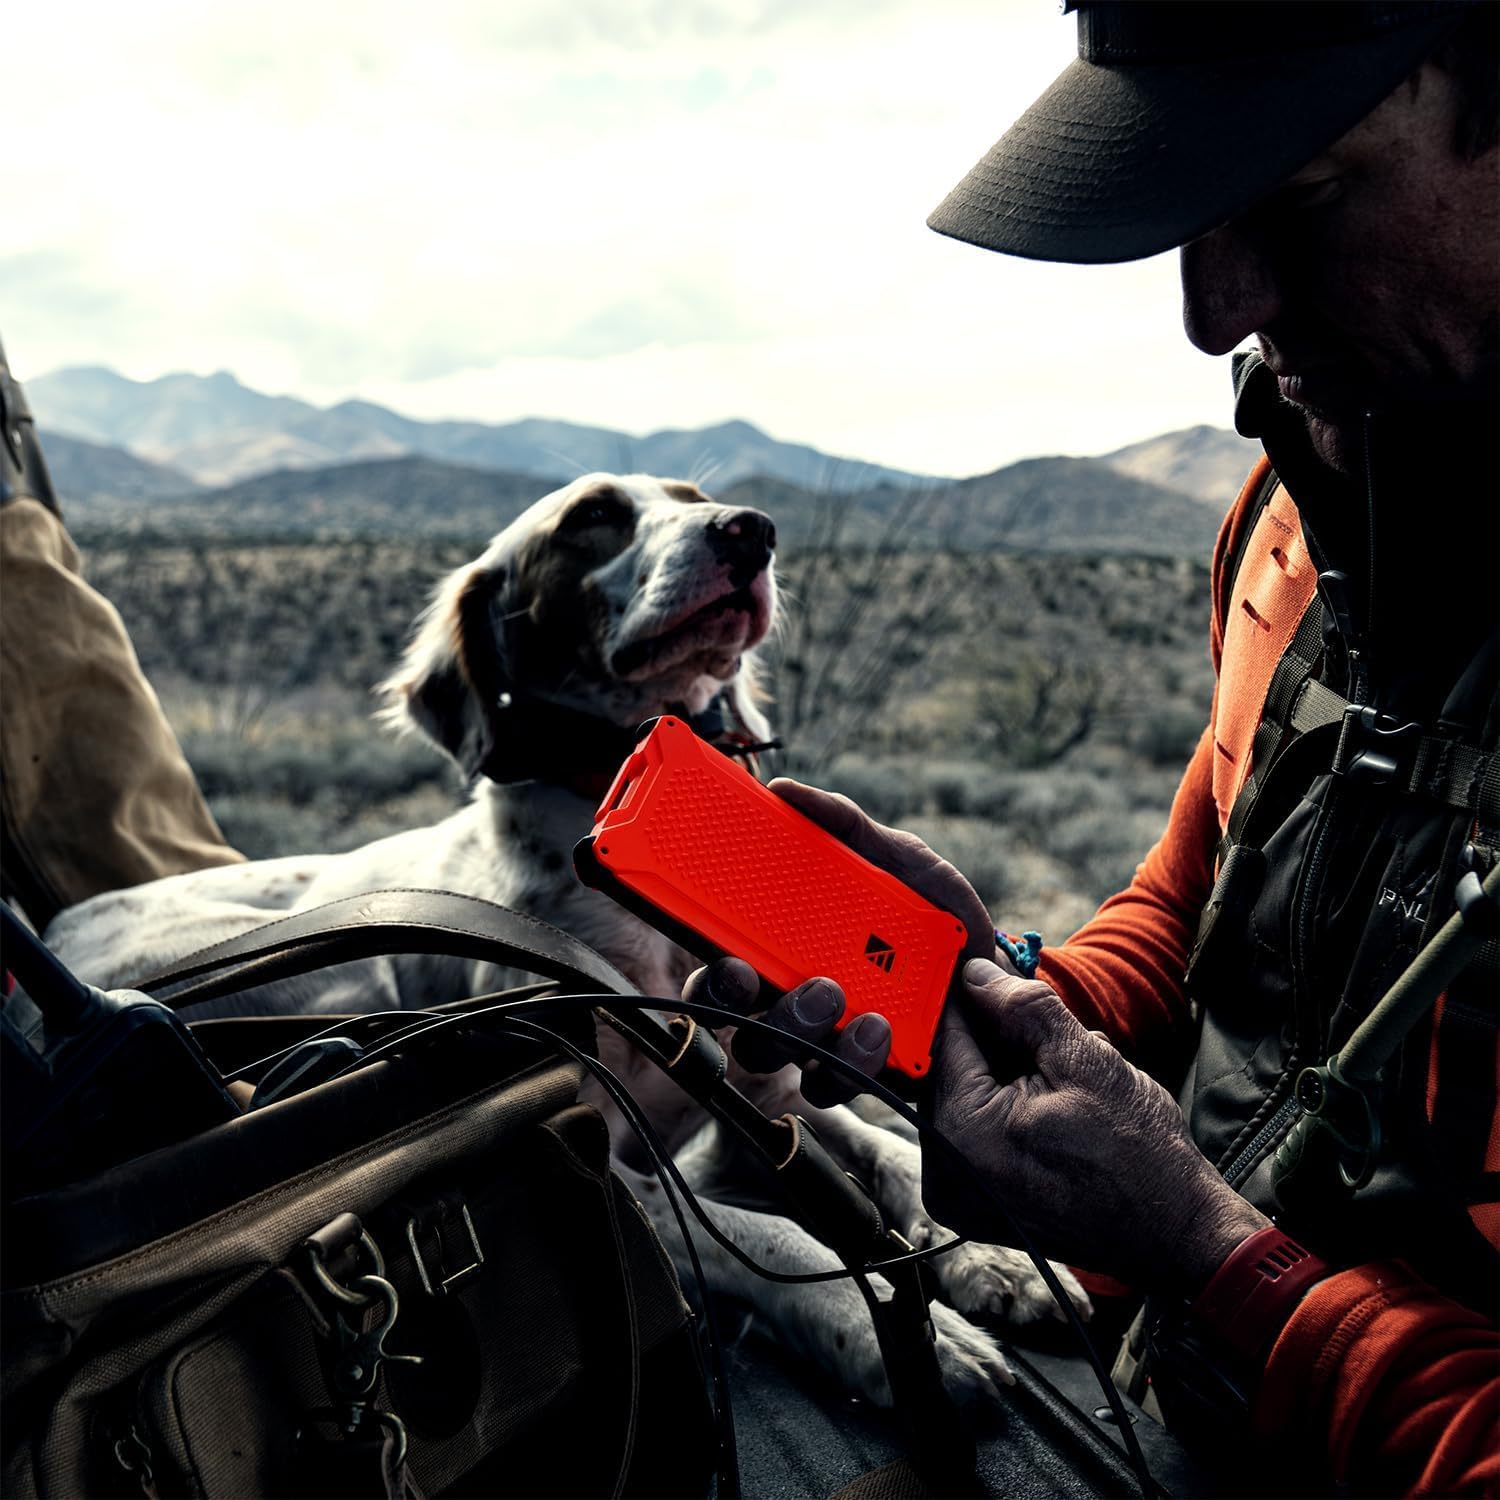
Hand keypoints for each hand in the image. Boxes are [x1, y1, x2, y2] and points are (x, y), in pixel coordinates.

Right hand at [689, 779, 1000, 1106]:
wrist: (998, 975)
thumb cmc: (935, 917)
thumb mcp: (899, 860)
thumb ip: (846, 824)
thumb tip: (784, 791)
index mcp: (785, 943)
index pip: (722, 959)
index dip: (708, 968)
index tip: (730, 956)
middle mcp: (790, 994)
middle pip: (730, 1013)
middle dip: (735, 1001)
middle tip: (764, 977)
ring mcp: (822, 1038)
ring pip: (771, 1052)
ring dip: (795, 1026)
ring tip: (840, 999)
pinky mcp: (860, 1073)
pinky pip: (830, 1084)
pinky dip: (850, 1060)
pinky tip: (881, 1030)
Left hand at [923, 958, 1267, 1293]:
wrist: (1176, 1233)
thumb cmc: (1140, 1153)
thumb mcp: (1083, 1058)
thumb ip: (1020, 1007)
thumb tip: (975, 971)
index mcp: (964, 1134)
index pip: (943, 1035)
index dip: (964, 991)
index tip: (978, 959)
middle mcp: (944, 1171)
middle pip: (949, 1067)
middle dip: (988, 1033)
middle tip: (1034, 1017)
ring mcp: (956, 1193)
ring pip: (963, 1094)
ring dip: (1000, 1067)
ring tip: (1057, 1070)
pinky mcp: (972, 1201)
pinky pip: (973, 1128)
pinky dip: (1002, 1102)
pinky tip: (1049, 1098)